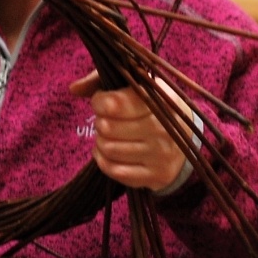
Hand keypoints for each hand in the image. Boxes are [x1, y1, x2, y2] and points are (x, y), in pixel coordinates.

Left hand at [70, 71, 188, 191]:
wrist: (184, 140)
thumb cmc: (150, 108)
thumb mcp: (133, 86)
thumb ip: (101, 80)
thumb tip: (73, 88)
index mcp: (161, 100)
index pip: (116, 103)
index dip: (100, 102)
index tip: (102, 101)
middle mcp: (165, 128)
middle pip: (108, 127)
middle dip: (100, 122)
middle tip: (107, 120)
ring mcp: (162, 155)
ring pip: (109, 149)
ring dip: (100, 141)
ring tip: (108, 136)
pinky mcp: (156, 176)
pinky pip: (113, 170)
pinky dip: (102, 160)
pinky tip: (107, 152)